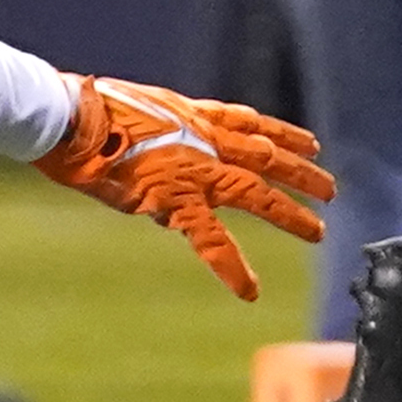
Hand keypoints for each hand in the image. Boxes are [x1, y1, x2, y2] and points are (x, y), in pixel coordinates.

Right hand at [39, 78, 334, 298]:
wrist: (71, 117)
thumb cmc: (86, 111)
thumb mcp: (134, 110)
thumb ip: (158, 131)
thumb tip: (158, 153)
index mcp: (193, 117)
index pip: (250, 123)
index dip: (283, 134)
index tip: (310, 143)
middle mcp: (204, 140)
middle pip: (265, 157)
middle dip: (300, 173)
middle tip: (330, 189)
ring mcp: (195, 169)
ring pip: (255, 193)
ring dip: (289, 213)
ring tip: (317, 231)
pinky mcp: (176, 198)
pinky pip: (211, 238)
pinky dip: (231, 266)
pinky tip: (249, 291)